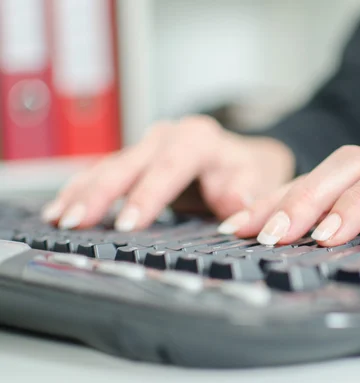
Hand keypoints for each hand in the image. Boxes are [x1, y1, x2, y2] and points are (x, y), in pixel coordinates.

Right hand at [41, 116, 294, 230]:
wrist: (243, 155)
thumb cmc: (248, 170)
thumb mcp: (256, 178)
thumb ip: (244, 190)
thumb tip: (234, 205)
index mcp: (198, 139)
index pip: (169, 167)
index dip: (147, 196)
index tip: (129, 224)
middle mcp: (167, 137)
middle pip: (129, 164)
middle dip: (100, 194)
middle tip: (76, 222)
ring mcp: (147, 146)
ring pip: (108, 166)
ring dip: (82, 192)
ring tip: (58, 219)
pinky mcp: (135, 159)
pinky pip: (103, 172)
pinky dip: (82, 190)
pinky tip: (60, 208)